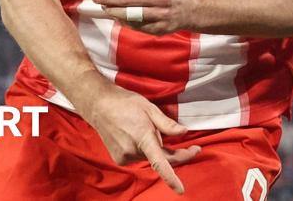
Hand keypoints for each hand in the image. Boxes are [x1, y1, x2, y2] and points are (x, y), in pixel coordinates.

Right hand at [77, 83, 200, 193]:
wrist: (99, 106)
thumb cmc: (126, 103)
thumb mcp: (150, 108)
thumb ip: (167, 124)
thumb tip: (184, 133)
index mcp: (143, 137)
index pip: (159, 162)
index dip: (170, 177)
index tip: (180, 189)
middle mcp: (132, 151)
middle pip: (161, 159)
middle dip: (177, 154)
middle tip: (193, 147)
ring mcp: (124, 157)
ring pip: (151, 158)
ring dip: (157, 149)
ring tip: (148, 129)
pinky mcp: (120, 160)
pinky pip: (141, 157)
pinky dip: (146, 150)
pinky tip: (138, 135)